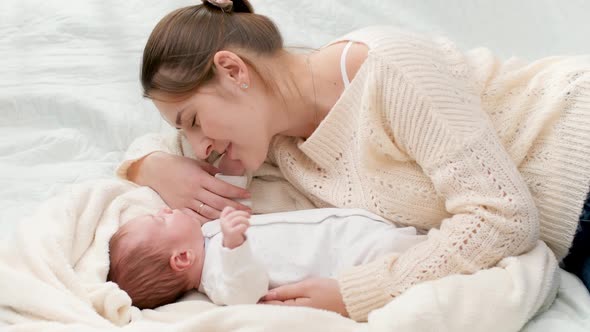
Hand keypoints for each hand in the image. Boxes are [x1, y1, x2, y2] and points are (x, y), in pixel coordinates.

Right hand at [129, 152, 250, 223]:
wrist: (155, 170)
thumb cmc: (178, 165)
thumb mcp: (196, 163)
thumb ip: (212, 171)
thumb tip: (226, 177)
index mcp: (200, 178)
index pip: (223, 187)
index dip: (237, 192)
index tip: (247, 195)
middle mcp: (194, 191)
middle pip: (218, 202)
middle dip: (235, 207)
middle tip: (247, 211)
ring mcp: (186, 201)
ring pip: (208, 212)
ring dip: (224, 216)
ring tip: (235, 218)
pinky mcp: (179, 208)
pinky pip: (195, 218)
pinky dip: (206, 222)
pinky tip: (216, 224)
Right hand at [220, 206, 249, 248]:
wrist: (231, 243)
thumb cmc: (234, 230)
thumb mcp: (231, 221)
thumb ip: (236, 215)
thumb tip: (247, 211)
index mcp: (223, 218)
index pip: (228, 209)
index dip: (236, 210)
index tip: (240, 214)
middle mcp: (223, 222)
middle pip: (236, 213)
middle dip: (244, 214)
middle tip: (248, 217)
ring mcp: (226, 227)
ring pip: (239, 219)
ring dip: (246, 221)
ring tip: (248, 224)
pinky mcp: (231, 233)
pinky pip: (242, 226)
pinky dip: (245, 226)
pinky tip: (245, 228)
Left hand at [259, 277, 348, 316]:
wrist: (351, 298)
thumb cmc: (330, 290)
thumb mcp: (307, 286)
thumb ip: (286, 291)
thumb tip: (267, 295)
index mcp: (296, 311)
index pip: (271, 307)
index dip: (259, 302)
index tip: (249, 295)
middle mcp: (298, 318)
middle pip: (275, 313)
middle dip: (264, 306)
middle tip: (253, 298)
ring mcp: (303, 319)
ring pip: (283, 314)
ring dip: (274, 308)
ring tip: (262, 301)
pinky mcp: (308, 317)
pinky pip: (291, 314)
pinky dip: (283, 309)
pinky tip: (279, 304)